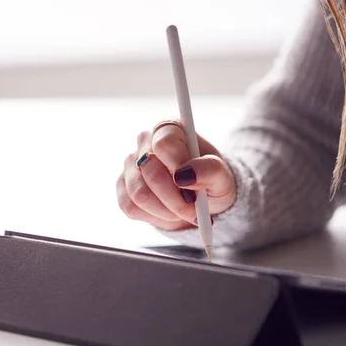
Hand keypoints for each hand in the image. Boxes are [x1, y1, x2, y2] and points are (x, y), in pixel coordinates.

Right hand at [116, 121, 235, 230]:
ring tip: (182, 211)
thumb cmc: (211, 181)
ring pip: (139, 193)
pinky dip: (153, 216)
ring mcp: (130, 164)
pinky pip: (130, 206)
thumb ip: (210, 170)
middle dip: (175, 198)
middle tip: (193, 210)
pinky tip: (167, 213)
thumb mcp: (222, 176)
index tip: (193, 185)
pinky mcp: (122, 186)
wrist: (201, 199)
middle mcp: (145, 142)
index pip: (163, 143)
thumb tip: (185, 174)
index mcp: (170, 129)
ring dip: (165, 210)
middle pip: (150, 171)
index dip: (177, 166)